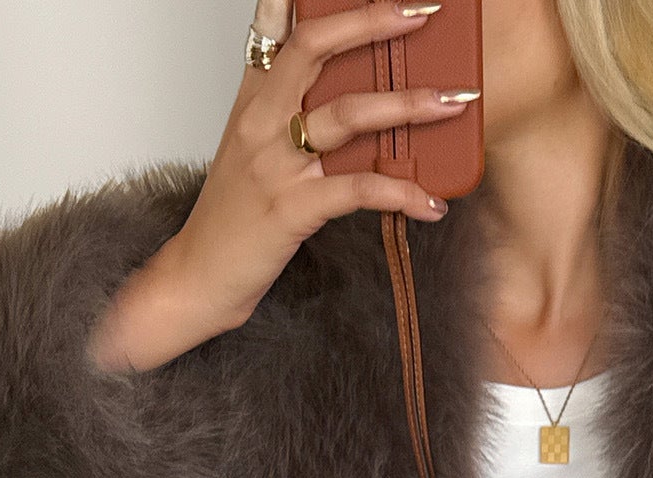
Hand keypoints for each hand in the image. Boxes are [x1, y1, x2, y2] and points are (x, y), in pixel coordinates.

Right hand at [88, 1, 475, 373]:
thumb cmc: (234, 219)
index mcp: (252, 100)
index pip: (276, 26)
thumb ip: (286, 113)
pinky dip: (402, 194)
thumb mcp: (251, 152)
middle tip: (424, 13)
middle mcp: (261, 120)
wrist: (198, 276)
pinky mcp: (293, 208)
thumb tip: (349, 99)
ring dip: (409, 105)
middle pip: (317, 47)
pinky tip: (432, 203)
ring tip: (453, 102)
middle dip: (375, 22)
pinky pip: (359, 189)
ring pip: (349, 113)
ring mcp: (276, 163)